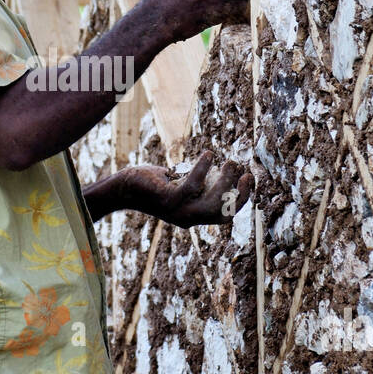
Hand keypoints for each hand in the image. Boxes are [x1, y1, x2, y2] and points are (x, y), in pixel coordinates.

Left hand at [122, 151, 253, 227]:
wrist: (124, 188)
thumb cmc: (153, 184)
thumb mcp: (180, 185)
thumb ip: (198, 183)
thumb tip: (219, 170)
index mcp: (193, 216)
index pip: (224, 214)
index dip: (240, 200)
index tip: (249, 180)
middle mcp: (187, 219)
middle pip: (222, 212)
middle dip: (239, 195)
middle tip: (246, 172)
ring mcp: (178, 211)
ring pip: (211, 202)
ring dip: (225, 182)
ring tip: (231, 162)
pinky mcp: (168, 200)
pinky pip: (192, 185)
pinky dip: (203, 169)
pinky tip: (209, 154)